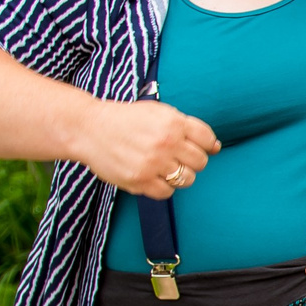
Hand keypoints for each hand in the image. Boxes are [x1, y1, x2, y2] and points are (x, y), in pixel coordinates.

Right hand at [77, 100, 219, 196]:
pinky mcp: (139, 180)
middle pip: (200, 162)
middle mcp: (165, 143)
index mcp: (173, 122)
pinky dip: (163, 187)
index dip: (205, 145)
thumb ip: (187, 127)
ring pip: (187, 179)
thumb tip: (216, 147)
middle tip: (174, 156)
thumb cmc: (127, 120)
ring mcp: (152, 163)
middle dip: (191, 160)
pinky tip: (152, 176)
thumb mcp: (158, 112)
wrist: (89, 128)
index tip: (193, 146)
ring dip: (179, 175)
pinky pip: (167, 193)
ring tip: (162, 166)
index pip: (208, 140)